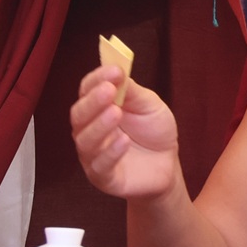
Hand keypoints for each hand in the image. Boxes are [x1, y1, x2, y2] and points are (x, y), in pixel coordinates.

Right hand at [71, 65, 180, 197]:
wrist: (168, 164)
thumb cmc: (154, 131)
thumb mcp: (148, 104)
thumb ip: (131, 90)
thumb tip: (117, 69)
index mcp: (97, 107)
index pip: (87, 90)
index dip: (97, 79)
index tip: (114, 70)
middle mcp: (89, 129)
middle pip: (79, 115)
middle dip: (93, 102)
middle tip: (109, 91)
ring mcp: (93, 154)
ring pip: (85, 140)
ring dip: (99, 126)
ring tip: (116, 113)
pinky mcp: (103, 177)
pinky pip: (100, 165)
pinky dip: (110, 152)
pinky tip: (124, 141)